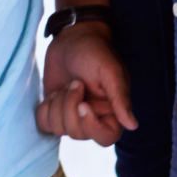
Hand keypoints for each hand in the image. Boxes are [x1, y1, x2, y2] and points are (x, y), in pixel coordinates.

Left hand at [35, 22, 136, 145]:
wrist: (71, 39)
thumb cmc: (94, 52)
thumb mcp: (109, 71)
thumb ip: (120, 97)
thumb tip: (132, 125)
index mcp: (112, 113)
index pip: (106, 137)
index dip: (92, 127)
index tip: (83, 104)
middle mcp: (93, 118)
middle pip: (78, 133)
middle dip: (70, 106)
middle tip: (75, 82)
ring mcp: (72, 115)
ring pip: (59, 129)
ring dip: (57, 105)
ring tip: (66, 84)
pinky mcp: (55, 110)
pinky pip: (45, 124)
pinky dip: (44, 110)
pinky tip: (53, 93)